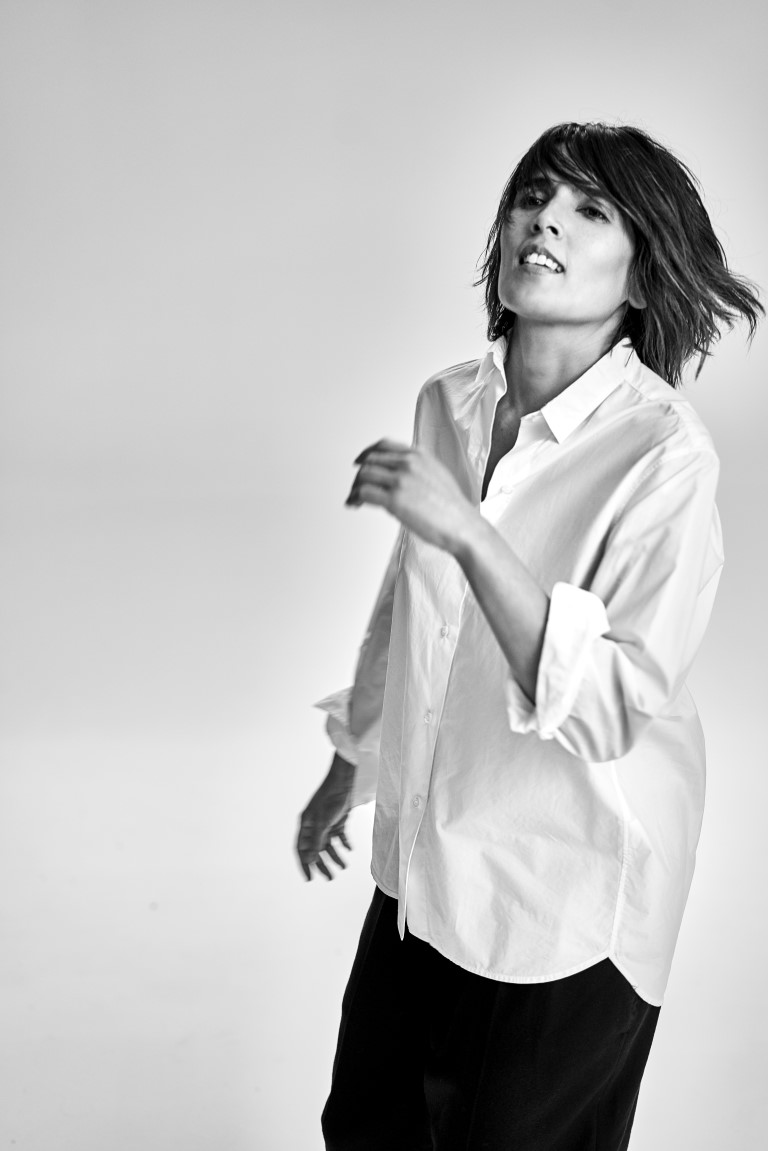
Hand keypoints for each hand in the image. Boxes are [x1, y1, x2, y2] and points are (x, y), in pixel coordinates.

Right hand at [296, 754, 354, 880]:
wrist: (342, 783)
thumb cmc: (328, 800)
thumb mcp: (322, 823)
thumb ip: (316, 842)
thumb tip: (310, 860)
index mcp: (305, 826)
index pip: (302, 850)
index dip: (305, 864)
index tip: (309, 879)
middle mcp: (314, 827)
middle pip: (316, 850)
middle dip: (323, 864)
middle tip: (330, 878)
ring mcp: (325, 824)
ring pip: (329, 845)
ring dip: (335, 856)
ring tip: (343, 867)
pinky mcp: (338, 821)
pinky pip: (340, 837)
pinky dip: (344, 843)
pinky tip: (349, 850)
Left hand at [346, 439, 477, 554]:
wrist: (462, 525)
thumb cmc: (452, 508)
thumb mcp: (437, 475)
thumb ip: (418, 469)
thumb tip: (400, 476)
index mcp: (419, 455)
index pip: (384, 445)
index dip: (367, 453)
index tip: (360, 461)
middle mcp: (408, 463)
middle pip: (370, 460)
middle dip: (359, 474)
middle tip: (355, 487)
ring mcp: (400, 480)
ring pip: (364, 475)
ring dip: (355, 487)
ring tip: (354, 499)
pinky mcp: (394, 499)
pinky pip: (363, 492)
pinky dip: (354, 498)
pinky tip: (354, 505)